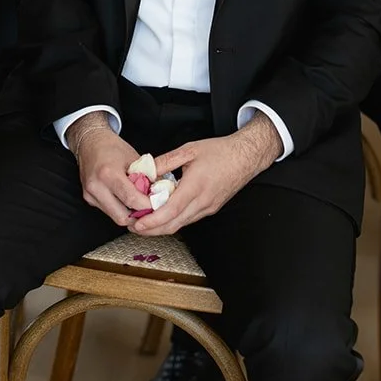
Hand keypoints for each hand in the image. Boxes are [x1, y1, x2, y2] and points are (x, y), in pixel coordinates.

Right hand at [67, 115, 152, 226]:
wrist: (90, 142)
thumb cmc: (112, 147)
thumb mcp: (134, 159)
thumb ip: (147, 177)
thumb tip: (161, 193)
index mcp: (108, 173)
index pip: (131, 199)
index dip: (147, 205)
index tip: (157, 204)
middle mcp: (96, 186)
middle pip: (122, 216)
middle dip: (139, 217)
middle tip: (151, 210)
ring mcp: (90, 195)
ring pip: (115, 217)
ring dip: (130, 215)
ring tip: (140, 205)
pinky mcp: (89, 199)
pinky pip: (108, 211)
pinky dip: (120, 209)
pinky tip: (127, 202)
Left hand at [133, 114, 281, 235]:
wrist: (246, 157)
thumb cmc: (220, 151)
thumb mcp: (189, 150)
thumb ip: (165, 162)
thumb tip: (145, 172)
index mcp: (195, 186)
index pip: (171, 210)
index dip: (152, 220)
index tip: (137, 223)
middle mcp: (202, 202)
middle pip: (174, 224)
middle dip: (151, 230)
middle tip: (134, 226)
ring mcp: (208, 208)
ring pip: (181, 224)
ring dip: (162, 227)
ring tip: (144, 222)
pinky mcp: (210, 209)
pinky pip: (189, 219)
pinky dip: (174, 220)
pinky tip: (163, 215)